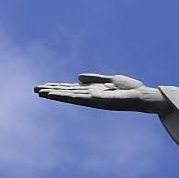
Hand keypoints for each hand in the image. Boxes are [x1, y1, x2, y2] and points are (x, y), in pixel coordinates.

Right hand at [34, 73, 169, 114]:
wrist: (144, 96)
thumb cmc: (131, 89)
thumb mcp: (111, 80)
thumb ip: (95, 78)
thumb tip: (78, 77)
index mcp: (94, 91)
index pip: (72, 89)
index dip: (58, 87)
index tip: (43, 87)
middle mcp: (92, 96)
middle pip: (68, 93)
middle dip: (52, 91)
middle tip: (34, 90)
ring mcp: (94, 99)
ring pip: (71, 97)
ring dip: (56, 95)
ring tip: (40, 93)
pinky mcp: (98, 100)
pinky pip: (80, 98)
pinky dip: (68, 96)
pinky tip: (58, 95)